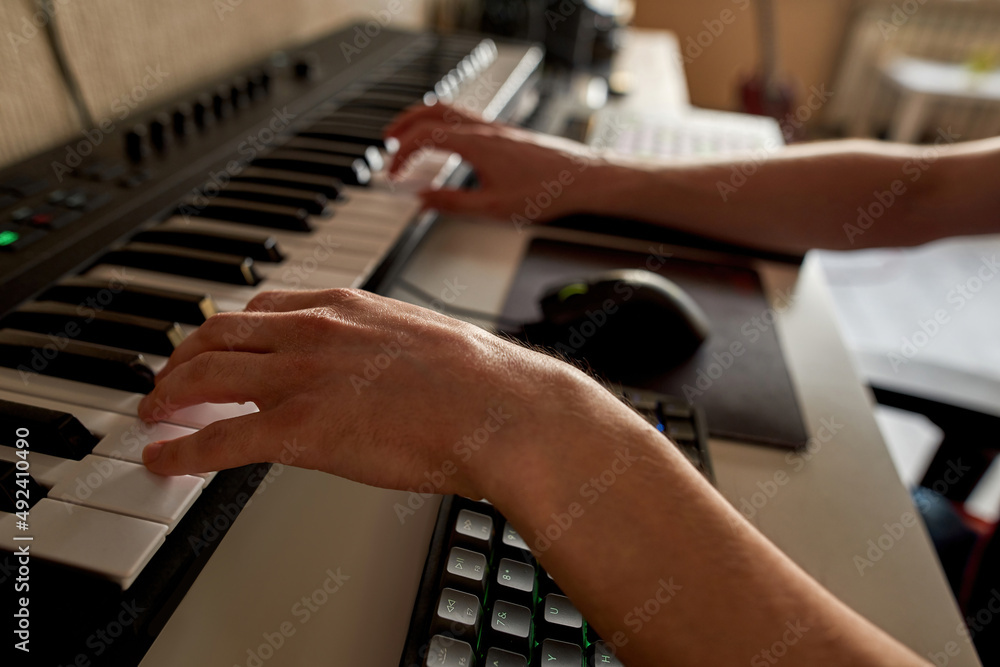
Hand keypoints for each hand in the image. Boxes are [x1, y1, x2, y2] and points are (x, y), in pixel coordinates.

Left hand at [138, 288, 591, 498]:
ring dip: (169, 395)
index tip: (216, 344)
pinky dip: (180, 450)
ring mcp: (300, 377)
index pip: (262, 307)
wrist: (499, 409)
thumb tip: (378, 367)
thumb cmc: (480, 382)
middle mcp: (312, 331)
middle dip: (182, 358)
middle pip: (217, 334)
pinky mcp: (297, 429)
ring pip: (204, 376)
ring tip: (154, 414)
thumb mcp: (423, 338)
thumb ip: (383, 344)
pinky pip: (217, 437)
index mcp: (345, 306)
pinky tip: (165, 460)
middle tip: (169, 379)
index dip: (226, 330)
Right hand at [385, 104, 608, 221]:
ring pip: (449, 109)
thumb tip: (423, 201)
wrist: (583, 178)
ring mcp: (496, 127)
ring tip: (409, 135)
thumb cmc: (547, 192)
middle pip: (431, 111)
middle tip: (387, 142)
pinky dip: (444, 121)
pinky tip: (446, 140)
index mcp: (476, 144)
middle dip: (403, 125)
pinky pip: (466, 116)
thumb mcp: (494, 208)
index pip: (424, 136)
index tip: (393, 173)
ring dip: (423, 118)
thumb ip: (453, 204)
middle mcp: (484, 129)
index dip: (401, 153)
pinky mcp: (505, 132)